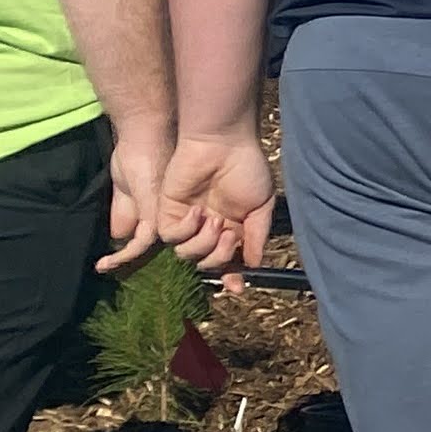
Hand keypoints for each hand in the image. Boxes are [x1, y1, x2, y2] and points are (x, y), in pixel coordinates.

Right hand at [100, 125, 181, 272]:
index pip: (147, 243)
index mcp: (160, 213)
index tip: (104, 265)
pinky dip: (126, 253)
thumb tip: (119, 236)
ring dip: (125, 259)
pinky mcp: (157, 211)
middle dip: (129, 263)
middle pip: (151, 249)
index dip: (128, 255)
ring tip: (104, 266)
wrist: (144, 137)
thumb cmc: (137, 159)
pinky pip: (145, 241)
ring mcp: (164, 215)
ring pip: (150, 248)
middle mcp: (166, 217)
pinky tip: (106, 260)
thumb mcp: (127, 191)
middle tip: (105, 270)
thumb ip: (126, 212)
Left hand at [162, 131, 275, 276]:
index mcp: (232, 228)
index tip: (237, 288)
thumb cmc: (246, 169)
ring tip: (215, 220)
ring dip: (204, 243)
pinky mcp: (168, 212)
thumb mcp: (261, 205)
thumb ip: (257, 236)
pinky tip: (198, 211)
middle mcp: (208, 228)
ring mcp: (188, 221)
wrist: (223, 143)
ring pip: (187, 254)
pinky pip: (171, 236)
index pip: (229, 261)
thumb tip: (253, 264)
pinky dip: (186, 229)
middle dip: (220, 256)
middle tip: (229, 236)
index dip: (232, 276)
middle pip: (207, 262)